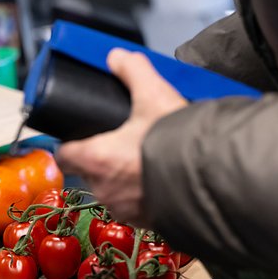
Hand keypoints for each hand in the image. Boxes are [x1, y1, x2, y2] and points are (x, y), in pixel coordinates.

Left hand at [55, 49, 186, 227]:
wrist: (213, 180)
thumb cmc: (176, 141)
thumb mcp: (154, 95)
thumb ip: (132, 72)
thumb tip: (118, 57)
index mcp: (95, 159)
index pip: (64, 154)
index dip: (69, 143)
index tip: (79, 136)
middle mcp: (104, 188)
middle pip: (88, 172)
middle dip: (101, 159)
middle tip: (121, 143)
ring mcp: (123, 208)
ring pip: (111, 190)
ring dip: (121, 178)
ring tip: (142, 160)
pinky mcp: (145, 222)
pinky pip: (134, 207)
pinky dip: (141, 194)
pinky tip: (158, 179)